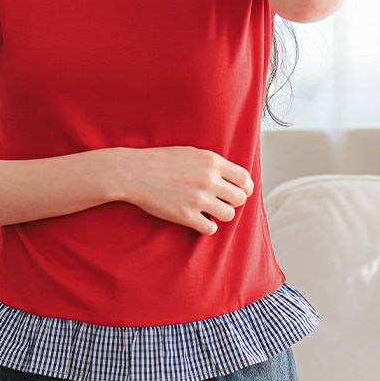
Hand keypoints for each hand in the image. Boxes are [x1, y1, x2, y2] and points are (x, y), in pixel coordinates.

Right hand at [116, 145, 254, 234]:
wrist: (134, 172)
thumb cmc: (160, 160)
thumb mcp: (190, 152)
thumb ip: (212, 163)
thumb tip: (232, 176)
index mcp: (211, 161)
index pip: (244, 178)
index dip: (245, 187)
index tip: (242, 191)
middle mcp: (209, 180)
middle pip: (240, 198)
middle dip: (233, 201)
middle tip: (221, 201)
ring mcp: (198, 199)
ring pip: (228, 215)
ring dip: (221, 214)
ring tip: (209, 210)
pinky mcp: (186, 216)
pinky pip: (211, 228)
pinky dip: (207, 225)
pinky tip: (198, 218)